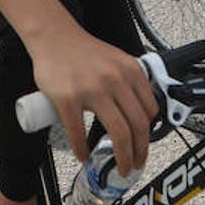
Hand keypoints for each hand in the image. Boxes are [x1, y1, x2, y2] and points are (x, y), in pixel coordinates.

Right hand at [29, 27, 156, 176]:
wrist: (54, 37)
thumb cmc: (84, 52)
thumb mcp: (118, 61)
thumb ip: (131, 83)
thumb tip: (141, 115)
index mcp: (131, 71)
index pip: (150, 111)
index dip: (149, 135)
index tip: (144, 146)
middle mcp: (115, 79)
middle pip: (138, 126)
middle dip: (140, 152)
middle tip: (135, 164)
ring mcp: (91, 89)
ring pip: (118, 133)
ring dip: (122, 157)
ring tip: (119, 167)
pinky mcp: (68, 98)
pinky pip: (79, 132)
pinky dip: (82, 150)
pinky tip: (83, 156)